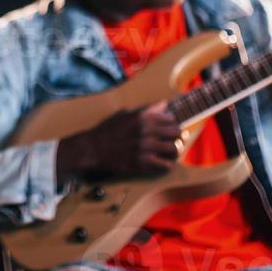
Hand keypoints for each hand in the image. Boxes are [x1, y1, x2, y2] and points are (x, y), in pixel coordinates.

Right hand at [56, 104, 184, 180]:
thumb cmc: (108, 129)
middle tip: (174, 139)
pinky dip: (167, 165)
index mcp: (143, 118)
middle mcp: (146, 132)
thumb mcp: (125, 113)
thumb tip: (164, 104)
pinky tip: (164, 163)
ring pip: (174, 149)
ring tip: (170, 152)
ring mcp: (145, 149)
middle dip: (177, 136)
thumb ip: (146, 109)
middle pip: (176, 133)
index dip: (172, 123)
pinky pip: (165, 165)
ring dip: (174, 151)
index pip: (170, 119)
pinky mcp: (142, 164)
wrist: (94, 148)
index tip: (170, 127)